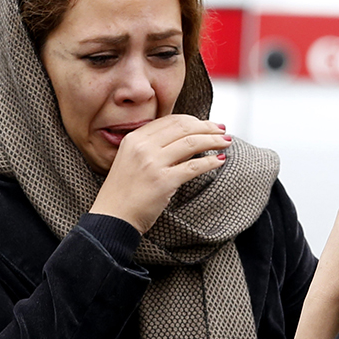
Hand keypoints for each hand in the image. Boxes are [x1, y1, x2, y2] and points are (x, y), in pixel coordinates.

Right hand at [90, 115, 231, 233]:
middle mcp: (143, 147)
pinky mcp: (163, 182)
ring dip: (214, 141)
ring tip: (226, 143)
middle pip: (184, 128)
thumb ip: (152, 147)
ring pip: (192, 143)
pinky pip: (194, 166)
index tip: (208, 124)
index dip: (194, 120)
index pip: (171, 120)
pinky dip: (210, 163)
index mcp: (134, 138)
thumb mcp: (131, 160)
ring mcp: (153, 164)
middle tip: (222, 131)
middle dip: (208, 128)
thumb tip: (186, 138)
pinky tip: (220, 161)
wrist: (112, 218)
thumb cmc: (124, 192)